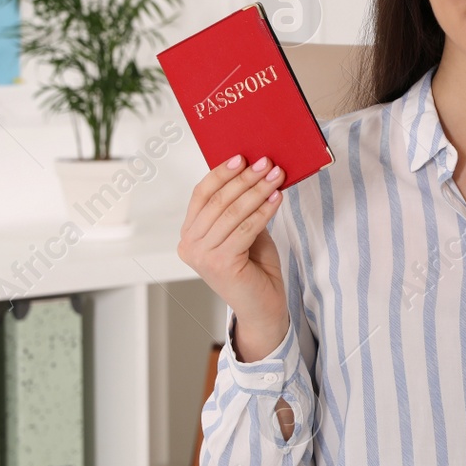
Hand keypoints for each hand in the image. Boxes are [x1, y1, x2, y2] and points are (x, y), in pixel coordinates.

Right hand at [177, 155, 288, 349]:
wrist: (263, 308)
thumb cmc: (254, 269)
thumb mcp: (244, 232)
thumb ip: (241, 208)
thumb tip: (254, 172)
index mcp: (189, 235)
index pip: (201, 195)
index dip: (221, 173)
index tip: (242, 157)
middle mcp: (189, 246)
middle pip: (217, 201)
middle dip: (245, 179)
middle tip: (267, 163)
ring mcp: (202, 257)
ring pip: (232, 212)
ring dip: (258, 191)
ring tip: (277, 176)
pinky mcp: (221, 264)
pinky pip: (245, 228)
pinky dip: (263, 210)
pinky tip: (277, 198)